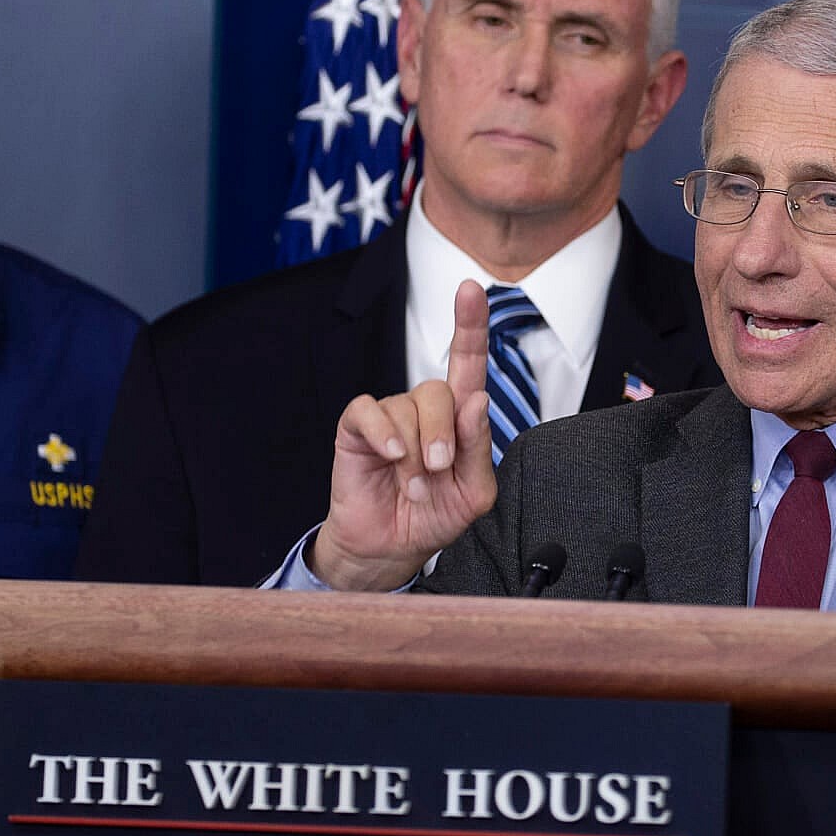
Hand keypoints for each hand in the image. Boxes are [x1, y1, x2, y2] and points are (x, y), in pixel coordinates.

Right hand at [312, 280, 496, 589]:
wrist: (392, 548)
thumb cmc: (434, 514)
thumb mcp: (472, 492)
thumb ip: (478, 448)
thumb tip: (477, 401)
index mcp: (459, 417)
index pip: (468, 362)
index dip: (470, 324)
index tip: (472, 288)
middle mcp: (424, 408)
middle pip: (438, 390)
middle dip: (443, 434)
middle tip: (438, 471)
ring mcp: (390, 415)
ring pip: (407, 408)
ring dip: (414, 454)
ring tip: (413, 486)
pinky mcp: (358, 428)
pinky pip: (370, 412)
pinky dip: (384, 434)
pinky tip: (389, 456)